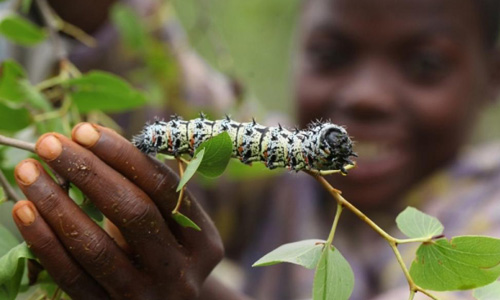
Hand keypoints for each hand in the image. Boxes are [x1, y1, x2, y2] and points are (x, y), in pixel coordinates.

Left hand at [11, 123, 223, 299]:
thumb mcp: (167, 220)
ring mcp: (145, 298)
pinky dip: (44, 241)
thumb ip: (143, 181)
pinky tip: (25, 210)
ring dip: (57, 203)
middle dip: (89, 172)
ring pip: (96, 248)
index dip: (124, 156)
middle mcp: (180, 272)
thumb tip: (92, 137)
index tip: (85, 130)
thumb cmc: (161, 248)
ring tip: (30, 170)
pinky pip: (71, 276)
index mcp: (203, 240)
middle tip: (50, 143)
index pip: (164, 188)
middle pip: (134, 213)